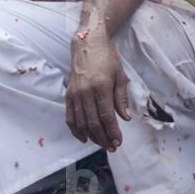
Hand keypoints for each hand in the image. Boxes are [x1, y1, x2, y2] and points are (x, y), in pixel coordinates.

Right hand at [66, 27, 130, 150]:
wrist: (86, 46)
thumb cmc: (107, 61)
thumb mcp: (120, 76)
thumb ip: (122, 98)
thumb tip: (126, 118)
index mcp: (101, 86)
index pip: (106, 115)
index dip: (112, 131)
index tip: (119, 141)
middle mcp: (85, 92)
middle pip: (93, 122)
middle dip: (103, 138)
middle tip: (112, 147)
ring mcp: (74, 95)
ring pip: (81, 123)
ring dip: (92, 137)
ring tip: (102, 144)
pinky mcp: (68, 96)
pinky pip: (70, 118)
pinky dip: (76, 130)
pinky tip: (84, 138)